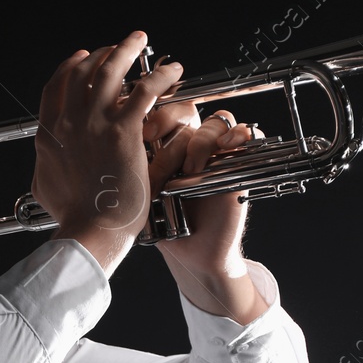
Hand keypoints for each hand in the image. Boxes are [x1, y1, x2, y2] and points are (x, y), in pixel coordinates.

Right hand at [33, 31, 184, 273]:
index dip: (70, 67)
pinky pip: (145, 90)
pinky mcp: (123, 130)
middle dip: (100, 53)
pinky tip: (174, 73)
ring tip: (140, 40)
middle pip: (82, 71)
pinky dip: (161, 76)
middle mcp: (68, 122)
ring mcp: (94, 124)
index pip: (55, 87)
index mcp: (49, 134)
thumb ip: (44, 167)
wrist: (91, 230)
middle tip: (117, 48)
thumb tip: (42, 164)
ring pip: (111, 71)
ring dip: (127, 50)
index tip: (83, 58)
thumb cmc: (73, 217)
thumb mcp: (45, 188)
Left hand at [146, 107, 262, 275]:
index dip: (154, 113)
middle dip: (169, 121)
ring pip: (214, 123)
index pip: (162, 111)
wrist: (189, 251)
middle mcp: (191, 145)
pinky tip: (226, 145)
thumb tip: (115, 141)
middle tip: (155, 141)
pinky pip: (247, 135)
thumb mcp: (141, 190)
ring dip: (200, 141)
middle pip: (186, 111)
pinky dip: (239, 133)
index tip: (143, 133)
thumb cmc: (163, 224)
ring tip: (191, 168)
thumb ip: (132, 165)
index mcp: (164, 145)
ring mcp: (216, 153)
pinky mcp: (238, 165)